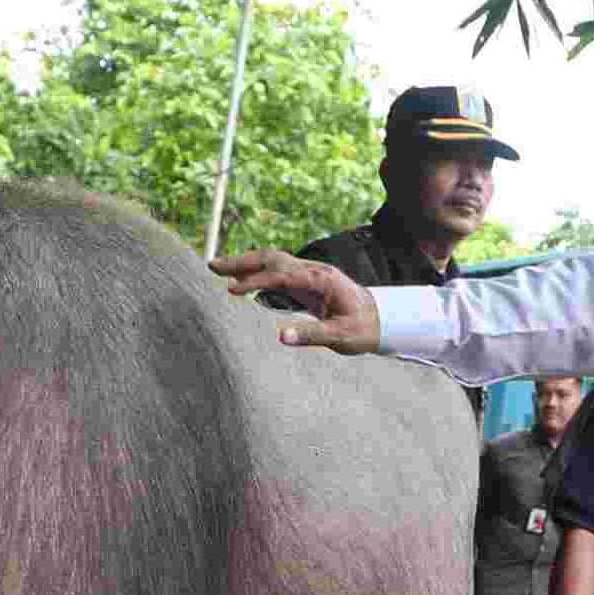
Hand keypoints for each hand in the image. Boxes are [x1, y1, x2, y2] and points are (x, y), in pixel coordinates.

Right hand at [213, 251, 379, 353]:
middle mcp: (314, 270)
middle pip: (272, 257)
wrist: (382, 319)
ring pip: (272, 259)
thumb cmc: (363, 329)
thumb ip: (312, 336)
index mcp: (321, 280)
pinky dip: (256, 270)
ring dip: (245, 262)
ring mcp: (310, 273)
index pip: (281, 274)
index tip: (232, 290)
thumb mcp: (341, 337)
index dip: (255, 280)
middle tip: (211, 266)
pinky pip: (277, 270)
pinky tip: (241, 279)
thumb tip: (281, 337)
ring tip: (218, 269)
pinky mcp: (307, 281)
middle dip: (241, 261)